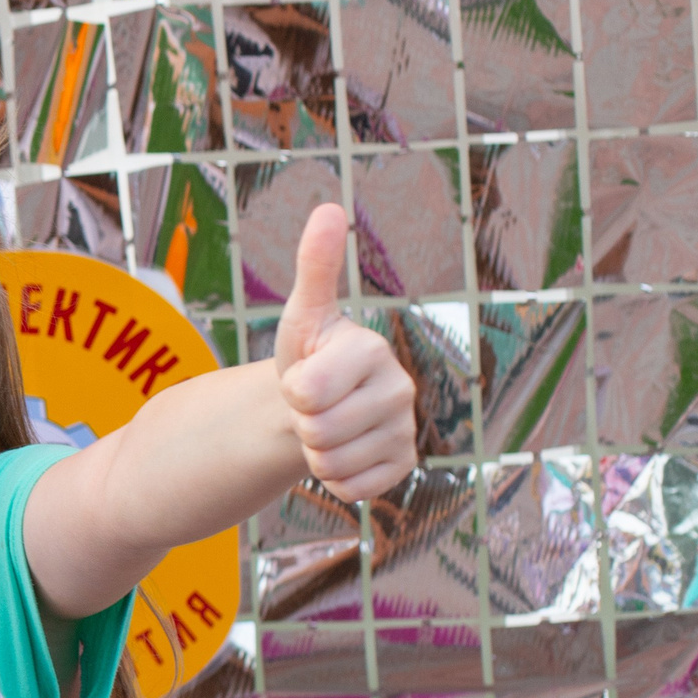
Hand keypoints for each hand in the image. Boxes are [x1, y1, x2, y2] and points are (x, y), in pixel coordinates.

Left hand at [272, 204, 417, 503]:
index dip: (291, 390)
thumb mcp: (303, 314)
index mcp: (372, 351)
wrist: (317, 403)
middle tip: (313, 405)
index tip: (303, 374)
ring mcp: (406, 430)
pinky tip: (343, 451)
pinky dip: (335, 478)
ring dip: (315, 452)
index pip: (306, 393)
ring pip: (331, 463)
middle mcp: (401, 390)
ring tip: (326, 424)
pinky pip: (351, 489)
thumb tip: (329, 208)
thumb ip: (316, 266)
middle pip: (317, 432)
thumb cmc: (308, 354)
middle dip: (301, 423)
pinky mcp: (404, 466)